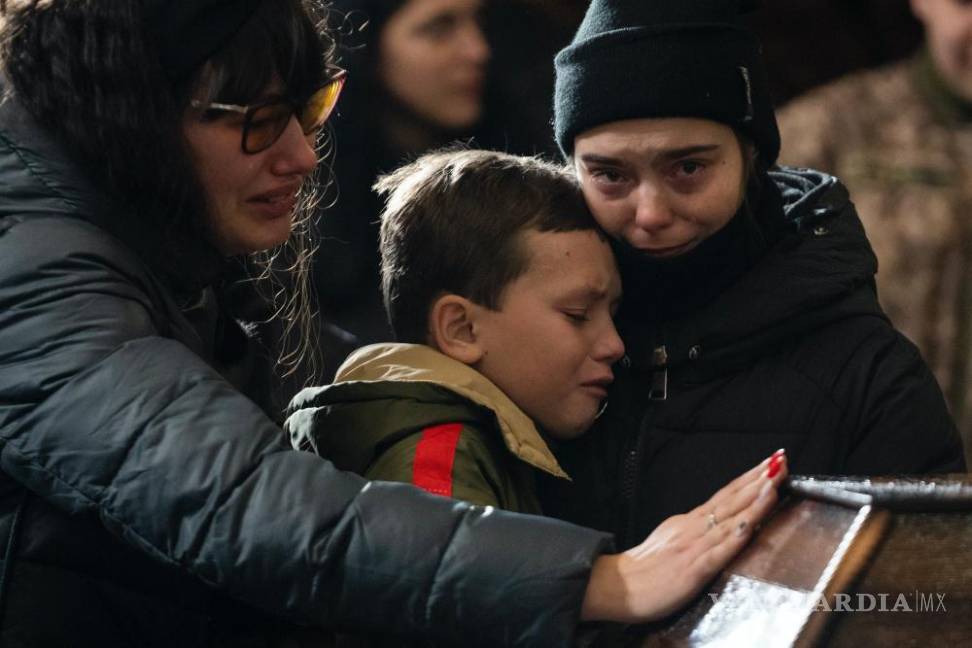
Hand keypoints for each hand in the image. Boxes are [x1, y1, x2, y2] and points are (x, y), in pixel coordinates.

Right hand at [581, 449, 787, 622]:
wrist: (616, 586)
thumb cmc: (643, 568)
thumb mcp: (670, 538)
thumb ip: (693, 530)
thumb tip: (716, 522)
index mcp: (689, 521)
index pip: (726, 494)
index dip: (749, 478)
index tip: (769, 462)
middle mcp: (694, 528)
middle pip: (732, 498)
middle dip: (759, 478)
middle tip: (780, 459)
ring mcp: (694, 547)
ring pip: (729, 519)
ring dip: (754, 501)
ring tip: (774, 482)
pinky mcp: (692, 569)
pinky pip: (717, 552)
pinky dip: (735, 538)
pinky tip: (749, 526)